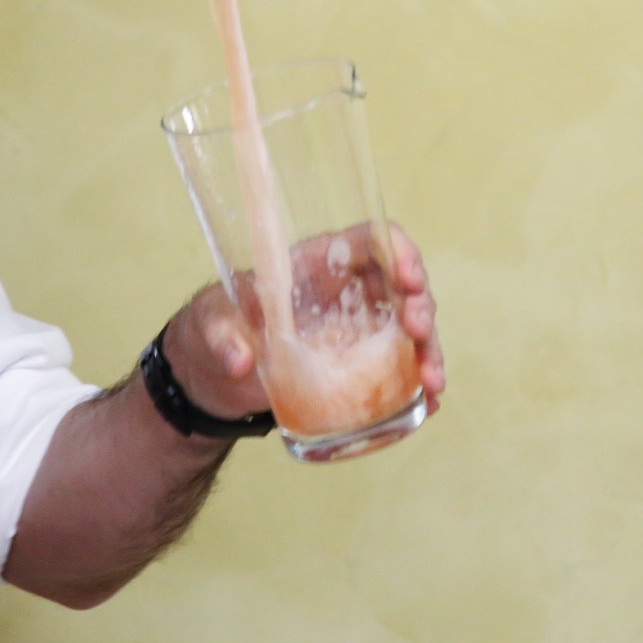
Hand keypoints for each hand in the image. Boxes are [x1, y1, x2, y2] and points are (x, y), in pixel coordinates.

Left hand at [164, 223, 447, 421]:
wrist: (212, 378)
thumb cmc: (213, 331)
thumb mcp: (210, 326)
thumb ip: (222, 336)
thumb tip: (241, 359)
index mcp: (316, 263)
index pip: (370, 241)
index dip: (398, 251)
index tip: (409, 279)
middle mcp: (346, 292)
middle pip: (401, 285)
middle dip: (420, 305)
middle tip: (418, 333)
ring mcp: (357, 331)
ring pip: (409, 329)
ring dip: (428, 350)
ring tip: (432, 382)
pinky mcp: (359, 368)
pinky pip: (400, 369)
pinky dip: (418, 383)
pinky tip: (429, 402)